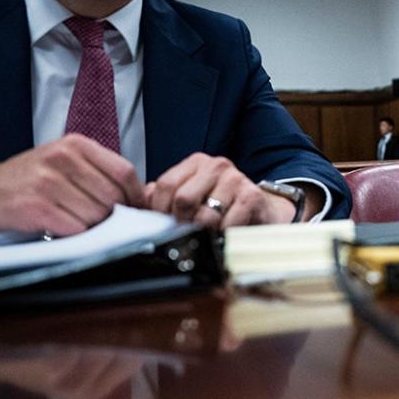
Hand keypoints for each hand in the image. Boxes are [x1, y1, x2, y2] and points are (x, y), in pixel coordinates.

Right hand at [0, 134, 142, 235]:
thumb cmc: (30, 178)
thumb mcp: (65, 161)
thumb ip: (99, 171)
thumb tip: (141, 193)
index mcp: (76, 145)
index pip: (124, 170)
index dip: (136, 194)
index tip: (137, 207)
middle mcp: (62, 159)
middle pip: (112, 196)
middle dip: (112, 213)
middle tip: (99, 217)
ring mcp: (47, 182)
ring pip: (96, 214)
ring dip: (91, 225)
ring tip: (73, 218)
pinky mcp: (35, 206)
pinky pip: (74, 228)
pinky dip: (73, 233)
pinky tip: (60, 225)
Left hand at [143, 153, 294, 228]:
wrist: (260, 210)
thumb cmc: (220, 205)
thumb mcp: (191, 195)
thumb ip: (163, 197)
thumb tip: (138, 205)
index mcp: (196, 162)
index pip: (165, 185)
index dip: (159, 210)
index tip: (165, 223)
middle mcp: (216, 165)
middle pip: (183, 198)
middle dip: (182, 222)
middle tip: (187, 231)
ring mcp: (235, 179)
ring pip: (205, 215)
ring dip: (204, 232)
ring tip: (208, 233)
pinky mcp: (251, 196)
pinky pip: (227, 223)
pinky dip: (223, 235)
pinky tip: (225, 234)